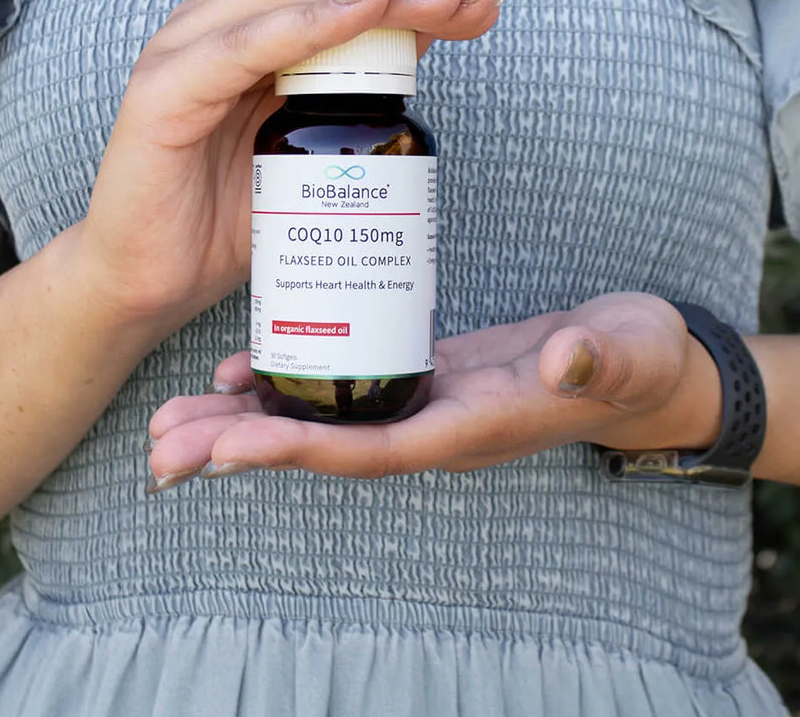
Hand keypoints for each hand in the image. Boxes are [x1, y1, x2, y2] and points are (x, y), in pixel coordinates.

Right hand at [69, 0, 502, 330]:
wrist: (150, 284)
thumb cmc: (226, 223)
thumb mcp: (309, 161)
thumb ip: (348, 109)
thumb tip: (417, 57)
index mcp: (250, 45)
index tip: (479, 5)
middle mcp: (217, 36)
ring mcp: (185, 56)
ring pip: (285, 1)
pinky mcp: (163, 93)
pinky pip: (242, 49)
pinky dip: (302, 25)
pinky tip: (357, 10)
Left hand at [145, 292, 721, 485]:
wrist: (639, 363)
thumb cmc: (637, 358)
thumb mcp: (627, 349)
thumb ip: (597, 357)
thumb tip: (565, 360)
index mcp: (470, 428)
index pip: (371, 450)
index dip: (297, 450)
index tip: (225, 448)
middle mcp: (433, 427)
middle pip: (322, 447)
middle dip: (240, 448)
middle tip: (160, 446)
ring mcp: (423, 403)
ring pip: (321, 421)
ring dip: (245, 422)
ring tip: (174, 419)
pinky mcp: (421, 374)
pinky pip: (341, 389)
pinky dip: (289, 383)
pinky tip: (242, 370)